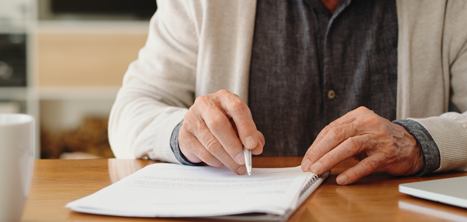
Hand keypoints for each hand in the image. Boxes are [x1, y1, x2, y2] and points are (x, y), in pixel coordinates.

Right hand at [179, 89, 264, 173]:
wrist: (198, 125)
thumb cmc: (225, 124)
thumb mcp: (241, 125)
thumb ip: (252, 135)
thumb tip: (256, 148)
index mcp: (224, 97)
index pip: (236, 107)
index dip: (246, 127)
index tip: (252, 145)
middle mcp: (206, 104)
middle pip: (218, 124)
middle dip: (233, 145)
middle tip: (243, 160)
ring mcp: (192, 118)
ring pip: (210, 142)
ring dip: (226, 158)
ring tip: (237, 166)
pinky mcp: (184, 134)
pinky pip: (202, 152)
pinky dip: (215, 161)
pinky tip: (222, 162)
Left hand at [301, 107, 423, 184]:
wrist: (413, 144)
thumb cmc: (380, 139)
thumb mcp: (360, 131)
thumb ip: (341, 137)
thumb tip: (316, 155)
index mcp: (358, 115)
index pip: (331, 128)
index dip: (316, 145)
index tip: (307, 159)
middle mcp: (368, 122)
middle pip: (337, 135)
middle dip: (319, 151)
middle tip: (309, 166)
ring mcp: (379, 138)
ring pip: (349, 146)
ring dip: (330, 159)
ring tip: (319, 171)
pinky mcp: (388, 154)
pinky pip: (367, 164)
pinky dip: (352, 172)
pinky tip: (342, 179)